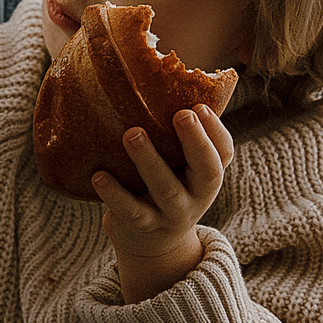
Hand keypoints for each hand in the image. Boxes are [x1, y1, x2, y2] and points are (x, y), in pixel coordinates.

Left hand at [95, 104, 231, 302]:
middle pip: (207, 171)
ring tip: (131, 134)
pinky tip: (99, 175)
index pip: (223, 153)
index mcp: (207, 175)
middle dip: (195, 142)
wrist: (152, 244)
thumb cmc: (164, 186)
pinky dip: (114, 194)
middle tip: (181, 114)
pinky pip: (130, 210)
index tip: (200, 106)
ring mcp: (171, 213)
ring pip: (165, 188)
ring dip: (149, 160)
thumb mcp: (179, 167)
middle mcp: (197, 195)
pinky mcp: (143, 226)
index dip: (215, 131)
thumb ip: (176, 136)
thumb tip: (153, 79)